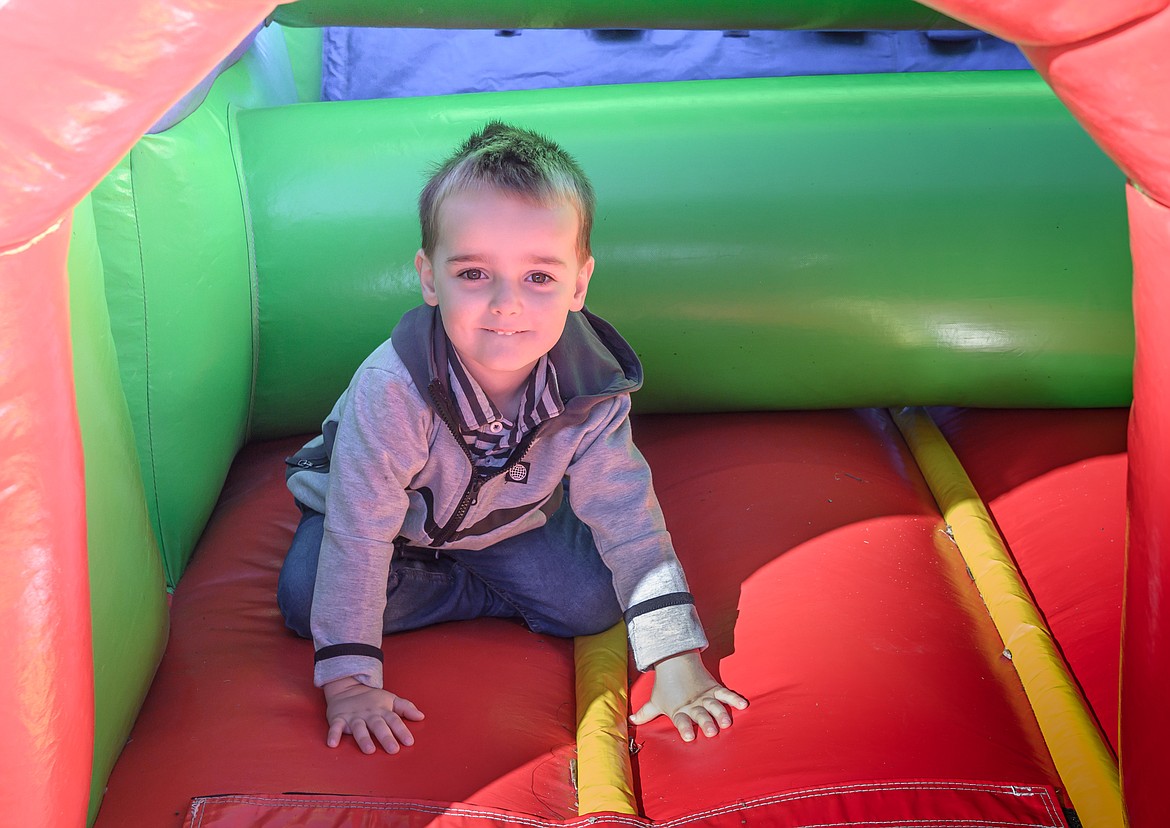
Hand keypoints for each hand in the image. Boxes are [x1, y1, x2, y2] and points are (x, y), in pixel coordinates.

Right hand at [322, 676, 424, 753]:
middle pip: (378, 726)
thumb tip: (421, 716)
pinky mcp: (339, 719)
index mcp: (382, 710)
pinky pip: (335, 727)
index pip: (394, 720)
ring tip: (369, 750)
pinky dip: (333, 735)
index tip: (409, 742)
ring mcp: (353, 716)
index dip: (402, 731)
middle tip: (394, 750)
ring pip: (359, 728)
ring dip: (363, 739)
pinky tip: (332, 744)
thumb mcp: (391, 699)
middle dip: (386, 737)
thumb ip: (406, 708)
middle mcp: (369, 714)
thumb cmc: (372, 699)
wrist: (346, 687)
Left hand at [630, 651, 747, 741]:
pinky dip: (734, 699)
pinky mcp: (714, 689)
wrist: (675, 660)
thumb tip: (631, 720)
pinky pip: (726, 694)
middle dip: (705, 723)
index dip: (684, 728)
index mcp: (679, 710)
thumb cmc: (665, 686)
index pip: (681, 721)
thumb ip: (646, 713)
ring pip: (714, 705)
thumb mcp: (656, 700)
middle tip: (711, 731)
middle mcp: (693, 704)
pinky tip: (743, 705)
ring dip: (720, 713)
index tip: (689, 737)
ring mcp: (704, 696)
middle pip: (700, 714)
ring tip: (726, 722)